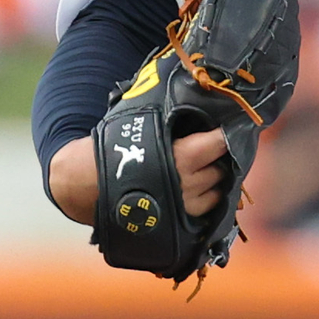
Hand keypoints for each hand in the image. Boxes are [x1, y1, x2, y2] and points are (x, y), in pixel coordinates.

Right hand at [46, 129, 231, 225]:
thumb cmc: (114, 148)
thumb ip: (169, 117)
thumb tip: (189, 93)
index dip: (226, 134)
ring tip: (205, 169)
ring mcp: (186, 208)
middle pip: (221, 168)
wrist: (87, 184)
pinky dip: (207, 199)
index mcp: (184, 156)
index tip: (230, 127)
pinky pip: (207, 212)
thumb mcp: (142, 124)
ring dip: (215, 181)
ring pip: (217, 192)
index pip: (220, 143)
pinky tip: (200, 189)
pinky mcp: (181, 225)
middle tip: (212, 148)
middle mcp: (190, 184)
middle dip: (219, 158)